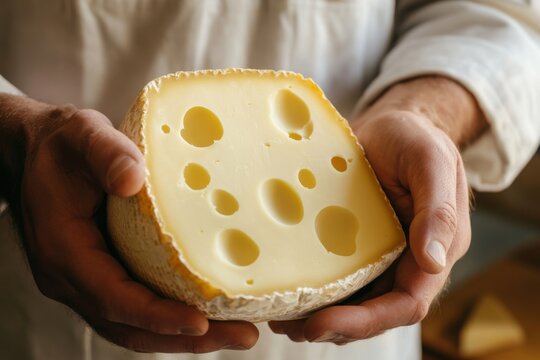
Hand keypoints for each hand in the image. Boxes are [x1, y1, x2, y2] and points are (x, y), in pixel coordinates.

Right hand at [0, 94, 257, 352]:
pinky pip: (137, 307)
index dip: (158, 315)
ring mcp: (88, 280)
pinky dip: (172, 317)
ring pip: (136, 324)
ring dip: (185, 335)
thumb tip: (133, 180)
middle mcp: (73, 276)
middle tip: (241, 335)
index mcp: (65, 248)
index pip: (113, 297)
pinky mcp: (104, 274)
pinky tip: (210, 311)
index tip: (201, 321)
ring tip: (237, 331)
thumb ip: (106, 153)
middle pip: (131, 325)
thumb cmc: (62, 145)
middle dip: (186, 337)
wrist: (39, 152)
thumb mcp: (82, 134)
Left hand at [269, 77, 486, 343]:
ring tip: (277, 317)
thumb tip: (433, 263)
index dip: (366, 321)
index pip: (406, 304)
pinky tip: (280, 287)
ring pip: (350, 300)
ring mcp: (375, 255)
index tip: (323, 323)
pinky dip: (310, 287)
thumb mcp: (431, 163)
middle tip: (288, 326)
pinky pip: (333, 273)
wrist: (388, 125)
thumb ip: (438, 211)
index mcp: (432, 251)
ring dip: (316, 314)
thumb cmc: (414, 138)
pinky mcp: (349, 243)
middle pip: (372, 311)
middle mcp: (404, 261)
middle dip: (332, 326)